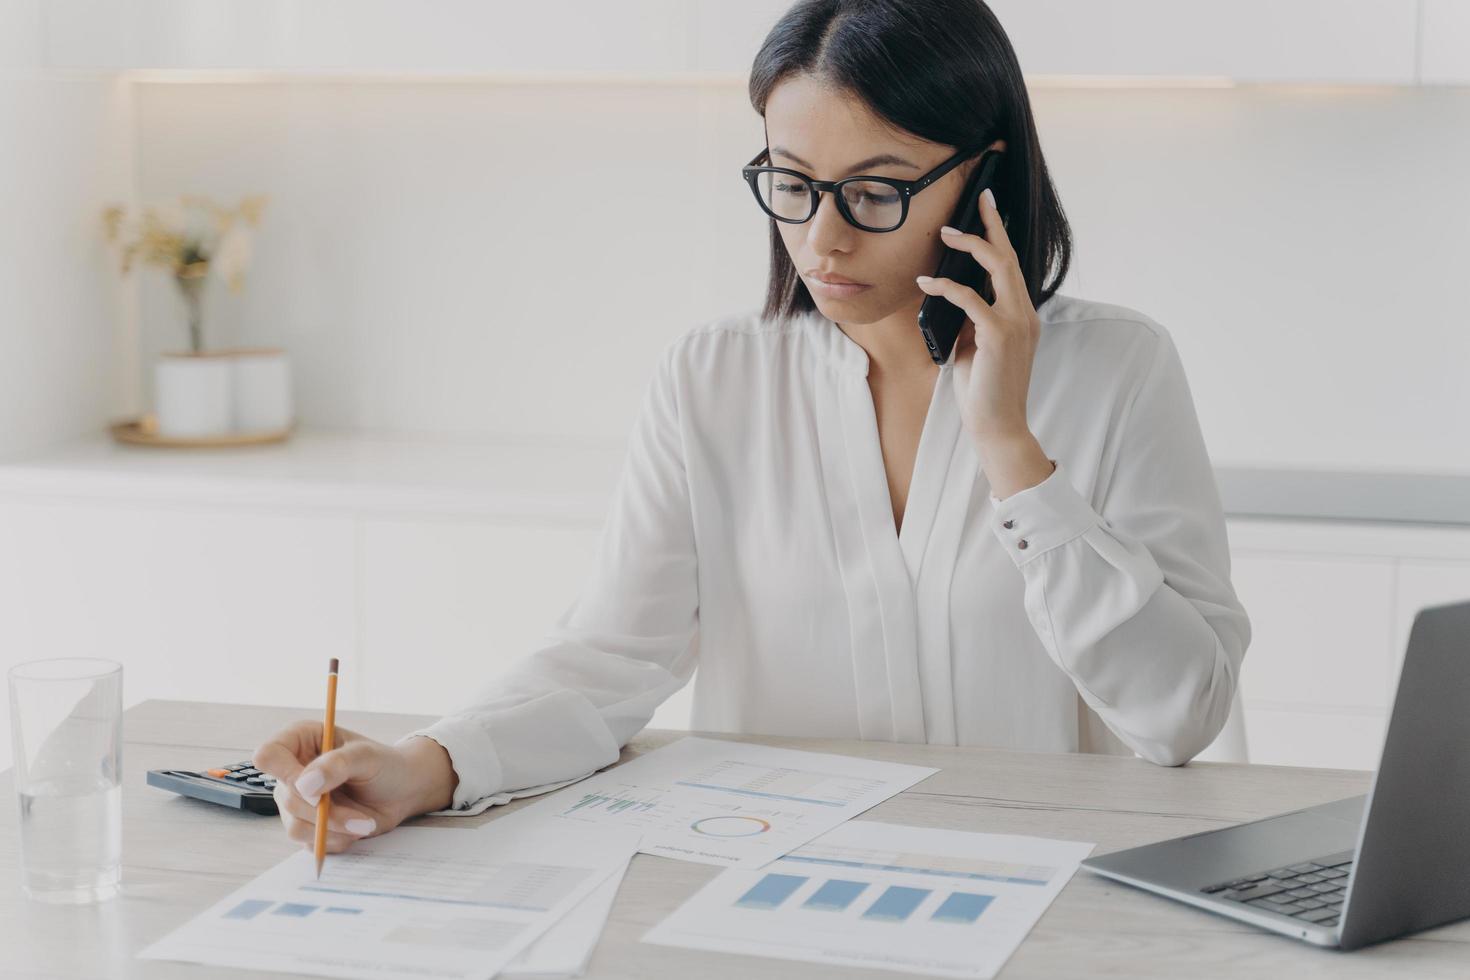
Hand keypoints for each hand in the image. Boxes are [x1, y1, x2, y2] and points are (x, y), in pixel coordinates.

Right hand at [252, 722, 456, 854]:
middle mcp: (292, 770)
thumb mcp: (367, 757)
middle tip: (362, 818)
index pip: (268, 756)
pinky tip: (355, 828)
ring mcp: (296, 800)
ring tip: (364, 822)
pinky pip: (308, 842)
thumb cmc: (386, 765)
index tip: (318, 792)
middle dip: (326, 813)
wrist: (403, 791)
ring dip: (334, 830)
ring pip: (295, 826)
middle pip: (286, 799)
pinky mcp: (306, 825)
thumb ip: (337, 765)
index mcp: (301, 740)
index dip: (287, 776)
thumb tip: (304, 784)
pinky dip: (335, 841)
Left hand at [915, 186, 1040, 446]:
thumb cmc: (984, 390)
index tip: (989, 209)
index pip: (1011, 267)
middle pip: (1010, 257)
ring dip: (971, 246)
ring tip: (946, 233)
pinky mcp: (999, 336)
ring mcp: (1015, 323)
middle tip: (980, 198)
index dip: (1001, 236)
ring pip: (998, 268)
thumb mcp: (975, 347)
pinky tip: (926, 282)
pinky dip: (947, 287)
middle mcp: (1024, 314)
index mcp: (1021, 315)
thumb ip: (970, 320)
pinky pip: (971, 299)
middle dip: (993, 225)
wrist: (998, 426)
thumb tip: (951, 295)